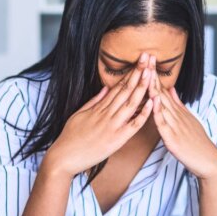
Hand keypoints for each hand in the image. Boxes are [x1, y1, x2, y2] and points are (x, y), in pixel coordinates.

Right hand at [44, 55, 153, 176]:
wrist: (64, 157)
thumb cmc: (70, 138)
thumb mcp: (79, 114)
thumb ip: (94, 101)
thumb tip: (105, 88)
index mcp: (99, 107)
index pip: (118, 86)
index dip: (130, 73)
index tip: (139, 62)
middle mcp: (107, 113)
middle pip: (125, 90)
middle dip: (138, 73)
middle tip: (147, 58)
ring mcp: (112, 125)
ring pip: (131, 103)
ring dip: (142, 87)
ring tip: (151, 72)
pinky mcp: (117, 139)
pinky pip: (133, 125)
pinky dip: (143, 113)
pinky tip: (152, 102)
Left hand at [148, 56, 216, 180]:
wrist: (208, 161)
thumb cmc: (196, 142)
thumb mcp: (187, 119)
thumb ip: (177, 104)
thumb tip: (170, 88)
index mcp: (176, 111)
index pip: (163, 89)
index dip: (154, 74)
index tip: (147, 59)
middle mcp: (176, 115)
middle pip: (161, 91)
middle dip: (152, 75)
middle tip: (145, 57)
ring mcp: (175, 125)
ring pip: (161, 104)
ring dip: (153, 88)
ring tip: (146, 73)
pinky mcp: (173, 138)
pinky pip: (163, 123)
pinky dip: (158, 111)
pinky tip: (154, 100)